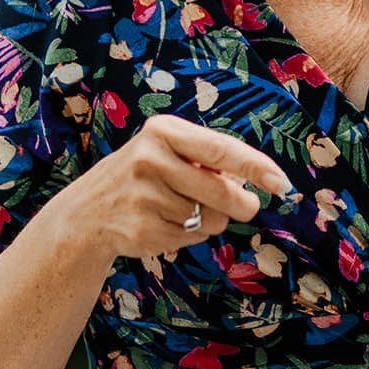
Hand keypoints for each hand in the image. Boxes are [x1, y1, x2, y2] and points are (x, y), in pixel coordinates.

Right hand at [64, 115, 291, 261]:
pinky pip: (191, 237)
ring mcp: (143, 196)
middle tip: (247, 206)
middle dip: (243, 204)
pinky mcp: (141, 229)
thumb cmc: (145, 175)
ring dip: (211, 219)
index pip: (221, 149)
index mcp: (163, 131)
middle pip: (222, 191)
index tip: (282, 183)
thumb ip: (211, 158)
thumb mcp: (169, 150)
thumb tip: (263, 179)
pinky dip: (190, 235)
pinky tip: (165, 223)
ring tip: (183, 209)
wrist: (87, 213)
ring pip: (210, 218)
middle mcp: (150, 159)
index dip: (256, 167)